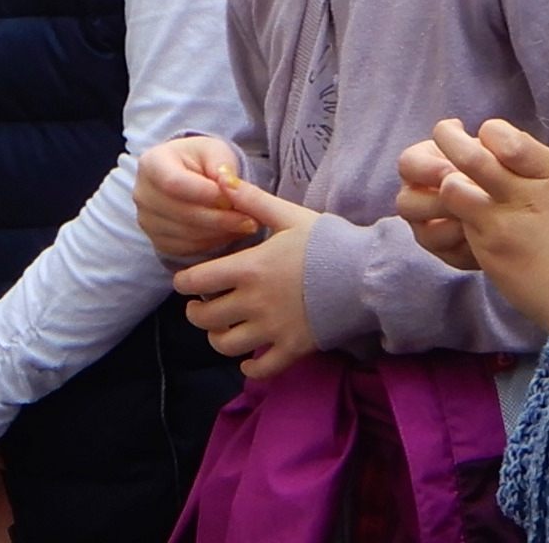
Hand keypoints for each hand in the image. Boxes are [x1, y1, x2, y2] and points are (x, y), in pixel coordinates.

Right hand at [136, 133, 261, 261]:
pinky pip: (186, 250)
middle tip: (250, 219)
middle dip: (220, 218)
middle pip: (181, 213)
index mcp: (151, 163)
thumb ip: (222, 164)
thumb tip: (227, 183)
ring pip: (186, 235)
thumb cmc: (202, 161)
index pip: (174, 183)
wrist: (187, 176)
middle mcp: (142, 193)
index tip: (234, 197)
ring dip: (219, 233)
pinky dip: (211, 244)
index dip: (206, 194)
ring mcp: (146, 220)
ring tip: (245, 225)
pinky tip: (229, 234)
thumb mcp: (214, 151)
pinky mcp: (156, 241)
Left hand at [173, 184, 321, 377]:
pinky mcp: (292, 349)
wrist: (365, 275)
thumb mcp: (288, 216)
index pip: (197, 282)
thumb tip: (221, 179)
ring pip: (226, 345)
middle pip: (205, 318)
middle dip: (196, 313)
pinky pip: (261, 370)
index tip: (187, 282)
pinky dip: (250, 369)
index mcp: (249, 268)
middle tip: (201, 305)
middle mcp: (253, 302)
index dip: (184, 283)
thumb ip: (252, 200)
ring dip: (217, 339)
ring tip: (221, 329)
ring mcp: (272, 329)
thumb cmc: (326, 242)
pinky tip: (249, 361)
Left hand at [403, 115, 548, 336]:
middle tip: (447, 135)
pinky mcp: (486, 252)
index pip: (502, 134)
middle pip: (469, 157)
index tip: (488, 137)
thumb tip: (490, 137)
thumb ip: (528, 158)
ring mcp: (502, 226)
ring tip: (457, 184)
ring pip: (452, 189)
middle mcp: (525, 195)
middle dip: (448, 139)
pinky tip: (469, 218)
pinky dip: (456, 216)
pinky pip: (455, 224)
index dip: (489, 131)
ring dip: (449, 183)